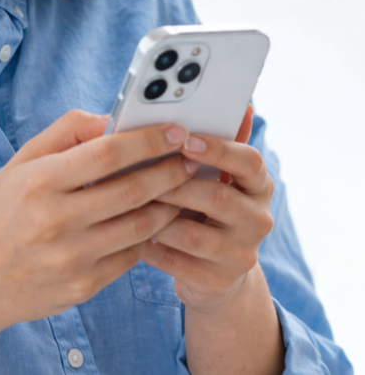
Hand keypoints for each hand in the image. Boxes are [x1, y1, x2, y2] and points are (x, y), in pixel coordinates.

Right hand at [0, 109, 198, 336]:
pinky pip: (130, 255)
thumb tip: (110, 119)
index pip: (107, 153)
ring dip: (170, 203)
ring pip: (141, 225)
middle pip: (133, 189)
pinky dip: (149, 235)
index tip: (174, 130)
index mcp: (39, 180)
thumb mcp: (20, 163)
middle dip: (171, 170)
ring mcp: (72, 257)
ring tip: (184, 187)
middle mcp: (56, 219)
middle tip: (192, 157)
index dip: (147, 140)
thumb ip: (64, 133)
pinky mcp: (84, 286)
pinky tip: (158, 219)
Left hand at [139, 105, 274, 312]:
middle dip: (174, 182)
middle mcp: (258, 218)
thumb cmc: (200, 206)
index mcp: (257, 184)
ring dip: (156, 215)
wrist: (211, 272)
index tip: (184, 139)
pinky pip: (175, 260)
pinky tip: (128, 232)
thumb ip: (214, 140)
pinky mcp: (218, 281)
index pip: (250, 161)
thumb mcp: (211, 173)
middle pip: (218, 195)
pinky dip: (148, 245)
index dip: (218, 149)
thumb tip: (237, 102)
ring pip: (193, 232)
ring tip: (127, 201)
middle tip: (140, 171)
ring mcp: (241, 254)